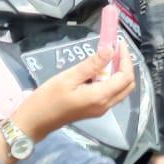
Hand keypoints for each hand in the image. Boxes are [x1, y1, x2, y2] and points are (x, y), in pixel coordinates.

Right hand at [13, 47, 134, 140]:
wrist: (35, 121)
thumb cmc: (49, 98)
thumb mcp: (69, 77)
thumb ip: (92, 65)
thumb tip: (110, 50)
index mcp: (100, 97)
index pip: (125, 77)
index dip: (126, 59)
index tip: (119, 43)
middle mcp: (105, 105)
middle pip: (128, 85)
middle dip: (126, 65)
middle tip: (115, 48)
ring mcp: (101, 109)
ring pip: (121, 90)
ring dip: (119, 72)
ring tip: (108, 56)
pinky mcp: (95, 110)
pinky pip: (111, 94)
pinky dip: (111, 80)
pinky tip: (100, 70)